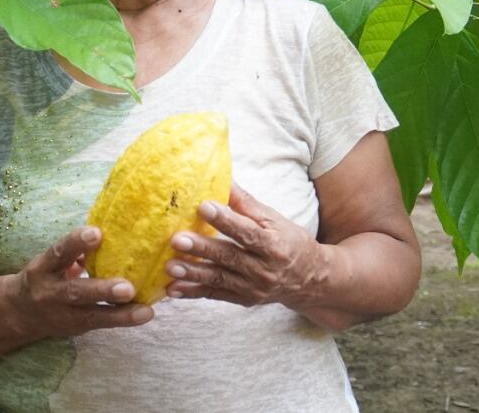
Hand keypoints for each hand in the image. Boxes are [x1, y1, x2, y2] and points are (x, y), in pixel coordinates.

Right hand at [10, 226, 153, 337]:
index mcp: (43, 267)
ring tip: (144, 310)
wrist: (20, 312)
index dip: (76, 242)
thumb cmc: (46, 275)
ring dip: (119, 313)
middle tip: (128, 287)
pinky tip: (145, 313)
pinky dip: (123, 319)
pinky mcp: (75, 328)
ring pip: (91, 315)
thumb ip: (74, 249)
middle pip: (75, 292)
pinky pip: (100, 323)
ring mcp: (62, 314)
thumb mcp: (51, 260)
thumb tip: (110, 226)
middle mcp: (50, 292)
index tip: (97, 232)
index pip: (59, 252)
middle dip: (102, 290)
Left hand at [164, 184, 324, 308]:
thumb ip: (246, 203)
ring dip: (192, 272)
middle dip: (202, 249)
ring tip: (169, 265)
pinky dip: (193, 292)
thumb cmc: (289, 242)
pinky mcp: (243, 300)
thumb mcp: (274, 219)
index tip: (203, 207)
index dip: (225, 220)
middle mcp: (264, 269)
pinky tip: (173, 288)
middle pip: (229, 257)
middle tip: (177, 239)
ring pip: (219, 279)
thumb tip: (223, 178)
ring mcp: (253, 288)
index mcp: (273, 245)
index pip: (246, 232)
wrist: (309, 279)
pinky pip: (215, 295)